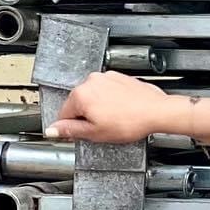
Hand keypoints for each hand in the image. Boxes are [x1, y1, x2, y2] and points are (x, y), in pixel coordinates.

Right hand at [44, 71, 171, 142]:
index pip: (64, 113)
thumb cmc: (131, 121)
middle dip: (87, 115)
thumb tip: (53, 129)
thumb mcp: (96, 132)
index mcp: (80, 94)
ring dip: (99, 107)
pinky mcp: (119, 77)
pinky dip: (111, 99)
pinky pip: (108, 90)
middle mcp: (91, 81)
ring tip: (115, 118)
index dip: (71, 126)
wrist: (156, 111)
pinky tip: (122, 110)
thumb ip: (71, 130)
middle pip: (79, 102)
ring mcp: (106, 77)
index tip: (79, 133)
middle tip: (102, 127)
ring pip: (94, 96)